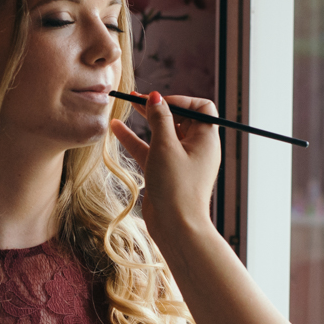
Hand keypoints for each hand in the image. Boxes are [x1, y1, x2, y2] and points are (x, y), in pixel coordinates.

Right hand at [110, 92, 221, 244]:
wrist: (176, 227)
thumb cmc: (176, 187)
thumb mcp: (166, 146)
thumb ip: (160, 119)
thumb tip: (156, 96)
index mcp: (206, 139)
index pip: (200, 107)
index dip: (180, 101)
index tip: (159, 103)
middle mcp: (196, 148)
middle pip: (178, 118)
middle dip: (158, 107)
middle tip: (135, 98)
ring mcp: (180, 161)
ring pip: (162, 134)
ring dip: (145, 121)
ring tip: (126, 106)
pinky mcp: (165, 173)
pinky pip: (151, 150)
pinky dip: (136, 139)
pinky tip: (117, 128)